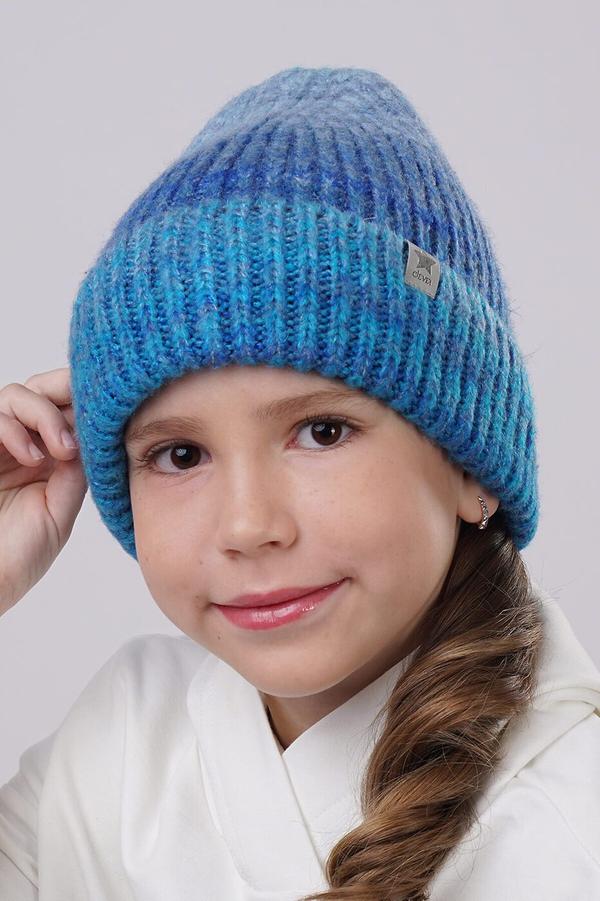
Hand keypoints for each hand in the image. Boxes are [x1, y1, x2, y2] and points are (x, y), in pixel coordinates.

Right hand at [0, 367, 87, 615]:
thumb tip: (92, 432)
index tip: (109, 412)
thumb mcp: (60, 510)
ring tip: (62, 451)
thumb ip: (75, 470)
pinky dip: (16, 429)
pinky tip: (33, 460)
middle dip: (67, 392)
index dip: (85, 401)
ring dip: (46, 415)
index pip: (65, 409)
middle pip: (42, 388)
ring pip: (18, 394)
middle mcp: (19, 445)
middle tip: (88, 417)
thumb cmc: (15, 557)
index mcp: (44, 457)